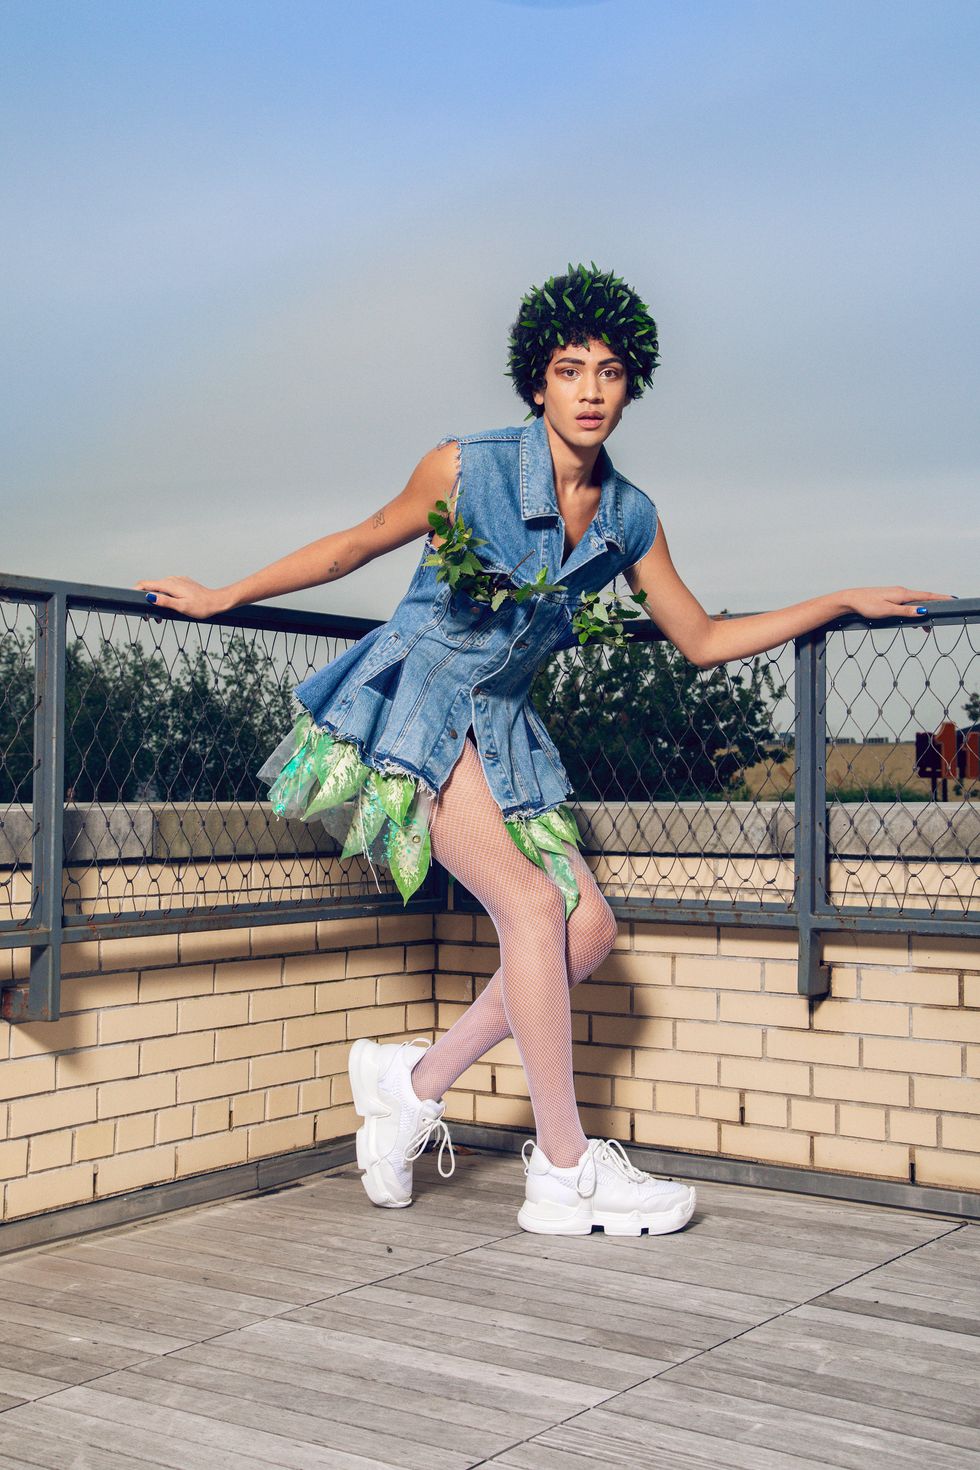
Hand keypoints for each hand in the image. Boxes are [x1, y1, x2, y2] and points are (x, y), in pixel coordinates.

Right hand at [133, 576, 224, 619]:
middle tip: (150, 618)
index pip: (146, 584)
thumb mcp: (181, 606)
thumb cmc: (201, 606)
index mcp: (169, 584)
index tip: (131, 600)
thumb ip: (165, 601)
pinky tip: (169, 608)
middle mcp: (172, 580)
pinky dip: (165, 598)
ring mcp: (177, 581)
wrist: (216, 602)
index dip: (135, 591)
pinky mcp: (182, 584)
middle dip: (147, 601)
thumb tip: (149, 597)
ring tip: (161, 617)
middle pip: (152, 587)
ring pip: (160, 589)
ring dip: (156, 601)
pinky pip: (168, 589)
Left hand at [842, 586, 956, 619]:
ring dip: (921, 614)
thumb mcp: (888, 610)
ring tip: (925, 629)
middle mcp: (901, 592)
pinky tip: (912, 620)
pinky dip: (912, 612)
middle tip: (937, 624)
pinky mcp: (890, 598)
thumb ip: (906, 611)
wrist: (850, 600)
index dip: (940, 598)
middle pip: (922, 601)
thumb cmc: (867, 605)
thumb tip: (923, 611)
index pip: (926, 596)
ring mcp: (895, 595)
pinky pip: (906, 605)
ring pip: (914, 604)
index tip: (953, 600)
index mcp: (902, 594)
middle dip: (932, 611)